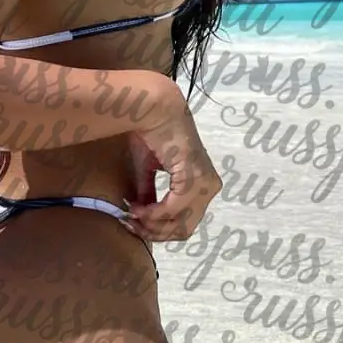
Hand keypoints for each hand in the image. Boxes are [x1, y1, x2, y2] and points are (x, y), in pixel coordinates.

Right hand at [122, 98, 220, 242]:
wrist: (155, 110)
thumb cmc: (152, 133)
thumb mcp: (149, 170)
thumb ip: (149, 194)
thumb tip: (140, 215)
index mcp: (204, 183)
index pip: (187, 222)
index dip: (159, 230)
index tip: (134, 224)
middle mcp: (210, 187)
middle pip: (185, 230)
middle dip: (156, 232)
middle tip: (131, 224)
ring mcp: (205, 184)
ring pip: (181, 225)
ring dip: (152, 224)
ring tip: (132, 214)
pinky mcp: (194, 179)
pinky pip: (173, 209)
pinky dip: (153, 213)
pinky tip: (138, 207)